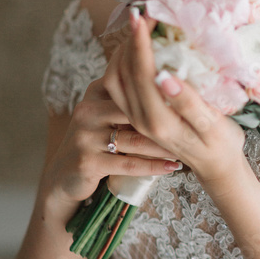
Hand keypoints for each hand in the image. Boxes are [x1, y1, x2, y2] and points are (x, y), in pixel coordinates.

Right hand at [44, 77, 183, 207]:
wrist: (65, 175)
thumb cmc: (98, 141)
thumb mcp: (109, 113)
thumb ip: (131, 98)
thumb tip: (174, 82)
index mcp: (95, 92)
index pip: (130, 83)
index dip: (159, 87)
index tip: (188, 92)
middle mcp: (88, 111)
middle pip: (135, 111)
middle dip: (166, 117)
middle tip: (194, 122)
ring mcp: (85, 137)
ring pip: (135, 140)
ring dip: (164, 146)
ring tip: (187, 147)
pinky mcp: (88, 162)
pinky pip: (128, 164)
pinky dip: (154, 166)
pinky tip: (173, 167)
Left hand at [102, 10, 246, 188]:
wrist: (216, 168)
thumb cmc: (221, 144)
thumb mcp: (213, 125)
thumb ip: (188, 103)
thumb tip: (164, 76)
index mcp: (158, 121)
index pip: (140, 74)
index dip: (139, 42)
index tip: (144, 16)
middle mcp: (140, 120)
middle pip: (121, 73)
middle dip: (129, 39)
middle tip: (142, 13)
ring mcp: (136, 119)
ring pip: (115, 78)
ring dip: (123, 49)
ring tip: (139, 25)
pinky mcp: (136, 116)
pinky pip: (120, 84)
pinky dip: (124, 61)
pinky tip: (138, 47)